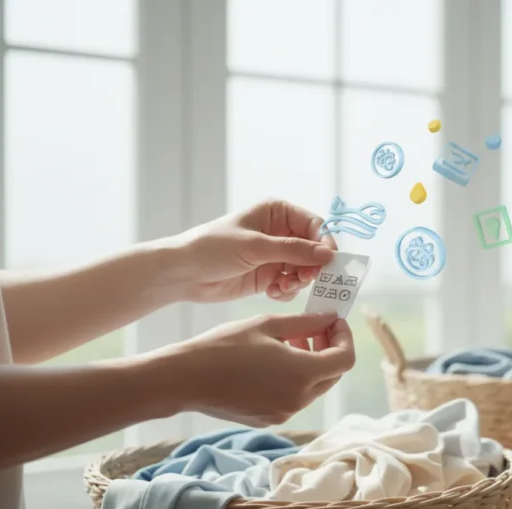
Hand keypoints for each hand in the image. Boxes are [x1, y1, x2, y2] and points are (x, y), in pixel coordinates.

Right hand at [151, 312, 354, 426]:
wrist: (185, 379)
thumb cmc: (224, 346)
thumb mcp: (268, 325)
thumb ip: (306, 322)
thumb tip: (330, 318)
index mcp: (302, 374)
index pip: (345, 360)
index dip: (345, 338)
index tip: (333, 322)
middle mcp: (298, 399)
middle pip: (332, 375)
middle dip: (330, 350)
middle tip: (315, 329)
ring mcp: (284, 413)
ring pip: (314, 388)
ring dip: (312, 364)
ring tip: (290, 342)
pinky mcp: (269, 419)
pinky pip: (294, 398)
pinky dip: (295, 379)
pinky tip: (274, 362)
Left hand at [167, 199, 338, 302]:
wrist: (182, 273)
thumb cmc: (213, 248)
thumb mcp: (255, 246)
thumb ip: (294, 251)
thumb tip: (328, 254)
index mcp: (277, 213)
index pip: (314, 224)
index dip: (324, 242)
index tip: (328, 262)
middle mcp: (279, 233)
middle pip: (313, 249)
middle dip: (311, 266)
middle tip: (302, 280)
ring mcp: (275, 255)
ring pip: (304, 269)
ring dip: (298, 281)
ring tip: (283, 288)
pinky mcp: (268, 276)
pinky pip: (291, 284)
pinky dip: (287, 291)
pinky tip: (273, 293)